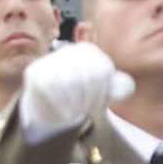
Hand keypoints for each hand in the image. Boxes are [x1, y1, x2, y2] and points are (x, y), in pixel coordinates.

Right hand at [19, 43, 133, 130]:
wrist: (49, 102)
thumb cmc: (79, 95)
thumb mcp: (102, 91)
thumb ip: (119, 87)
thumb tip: (126, 86)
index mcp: (88, 51)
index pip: (103, 70)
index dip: (104, 91)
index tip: (100, 103)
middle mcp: (69, 51)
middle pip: (88, 76)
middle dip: (90, 98)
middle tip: (86, 109)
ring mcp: (51, 60)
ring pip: (69, 82)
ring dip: (75, 103)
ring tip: (76, 110)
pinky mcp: (35, 73)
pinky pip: (51, 89)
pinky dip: (61, 105)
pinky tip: (65, 112)